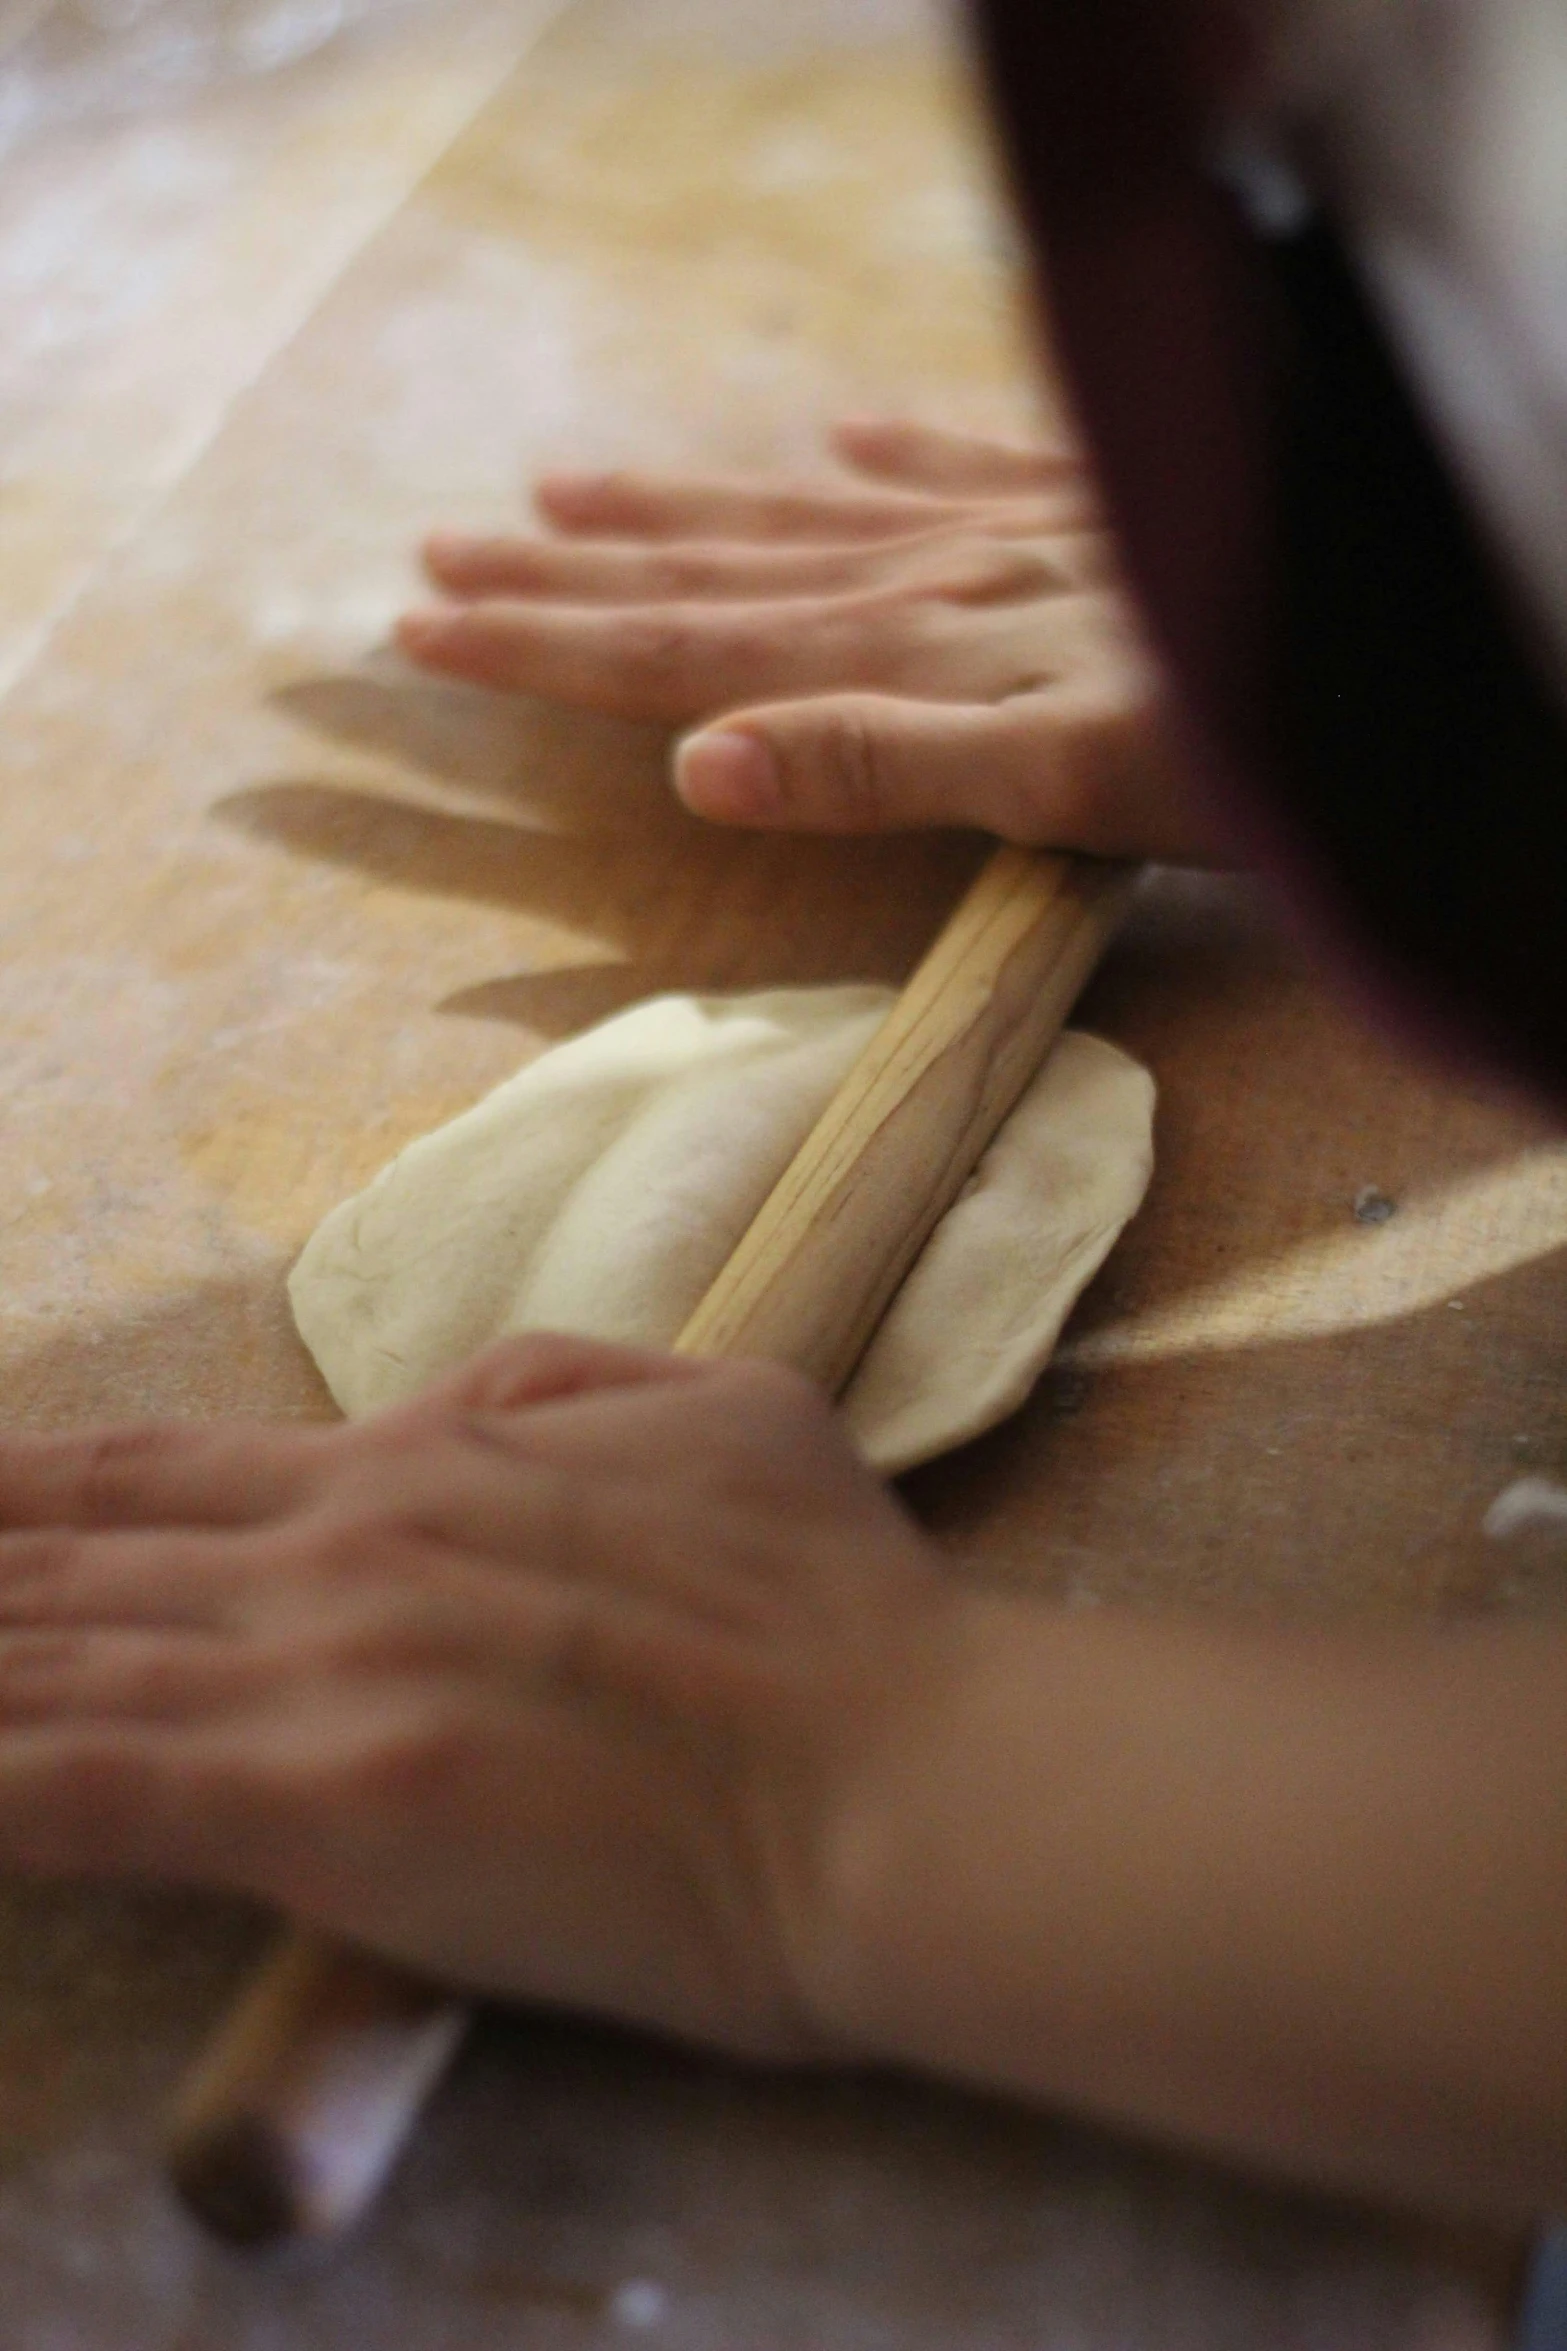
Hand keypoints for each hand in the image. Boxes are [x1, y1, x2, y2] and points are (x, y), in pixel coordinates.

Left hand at [0, 1336, 954, 2060]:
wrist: (907, 1773)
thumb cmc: (843, 1609)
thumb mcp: (723, 1409)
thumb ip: (564, 1387)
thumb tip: (454, 1405)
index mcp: (423, 1468)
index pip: (157, 1468)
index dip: (22, 1485)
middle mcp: (341, 1551)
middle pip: (71, 1556)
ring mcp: (320, 1672)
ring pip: (51, 1657)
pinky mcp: (323, 1805)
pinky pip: (84, 1783)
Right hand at [397, 420, 1215, 860]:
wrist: (1395, 644)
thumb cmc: (1253, 741)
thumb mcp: (1066, 779)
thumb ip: (884, 763)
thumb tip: (698, 766)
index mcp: (914, 653)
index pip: (689, 654)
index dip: (552, 647)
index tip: (425, 630)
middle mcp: (943, 580)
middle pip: (719, 577)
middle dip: (572, 579)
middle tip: (441, 558)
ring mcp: (1018, 537)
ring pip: (809, 521)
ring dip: (684, 514)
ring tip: (567, 492)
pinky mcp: (1099, 512)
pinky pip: (966, 469)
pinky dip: (892, 458)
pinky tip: (838, 433)